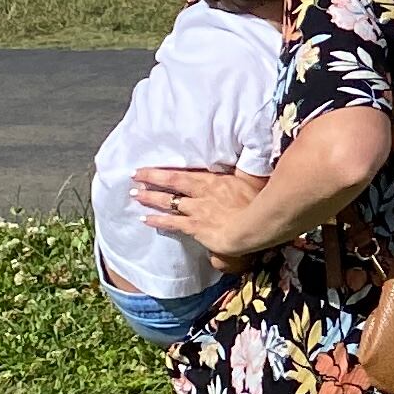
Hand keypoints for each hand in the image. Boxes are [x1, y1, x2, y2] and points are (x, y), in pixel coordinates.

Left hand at [133, 163, 271, 260]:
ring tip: (135, 194)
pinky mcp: (195, 226)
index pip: (189, 172)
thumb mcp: (253, 187)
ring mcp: (198, 208)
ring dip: (150, 197)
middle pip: (174, 181)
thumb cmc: (259, 206)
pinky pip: (172, 222)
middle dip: (153, 177)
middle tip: (135, 174)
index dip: (171, 169)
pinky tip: (145, 219)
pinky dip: (157, 220)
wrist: (253, 228)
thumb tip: (243, 177)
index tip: (156, 165)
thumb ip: (243, 182)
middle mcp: (204, 191)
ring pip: (169, 200)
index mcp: (218, 180)